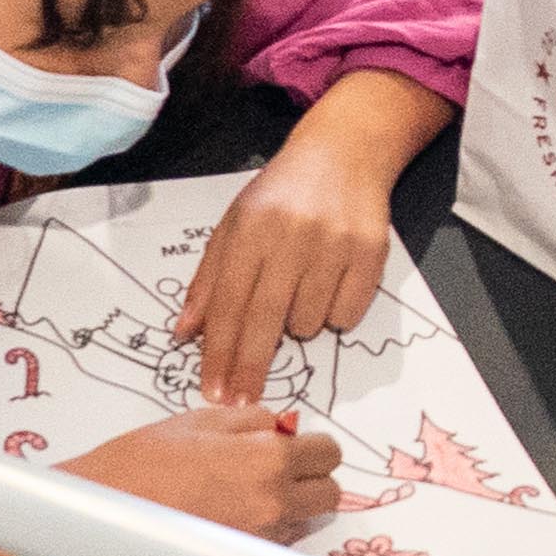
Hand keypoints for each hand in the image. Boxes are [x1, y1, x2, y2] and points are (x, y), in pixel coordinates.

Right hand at [65, 404, 344, 543]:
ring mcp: (261, 541)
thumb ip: (252, 421)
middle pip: (330, 495)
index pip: (328, 453)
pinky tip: (233, 513)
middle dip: (312, 477)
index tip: (298, 443)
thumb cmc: (143, 463)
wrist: (107, 518)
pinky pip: (278, 544)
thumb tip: (282, 425)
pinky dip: (269, 528)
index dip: (314, 444)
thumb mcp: (200, 420)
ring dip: (292, 504)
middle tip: (281, 465)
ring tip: (247, 490)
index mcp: (266, 459)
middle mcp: (273, 504)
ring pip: (306, 522)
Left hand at [176, 116, 395, 404]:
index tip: (212, 392)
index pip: (228, 302)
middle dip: (250, 368)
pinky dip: (334, 313)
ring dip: (298, 324)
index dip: (218, 352)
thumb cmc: (281, 194)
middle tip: (241, 402)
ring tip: (299, 288)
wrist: (344, 153)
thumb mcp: (234, 224)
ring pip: (308, 323)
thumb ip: (209, 279)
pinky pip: (346, 316)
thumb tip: (184, 334)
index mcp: (251, 226)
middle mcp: (292, 234)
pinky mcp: (371, 253)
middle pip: (264, 321)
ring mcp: (335, 244)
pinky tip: (329, 283)